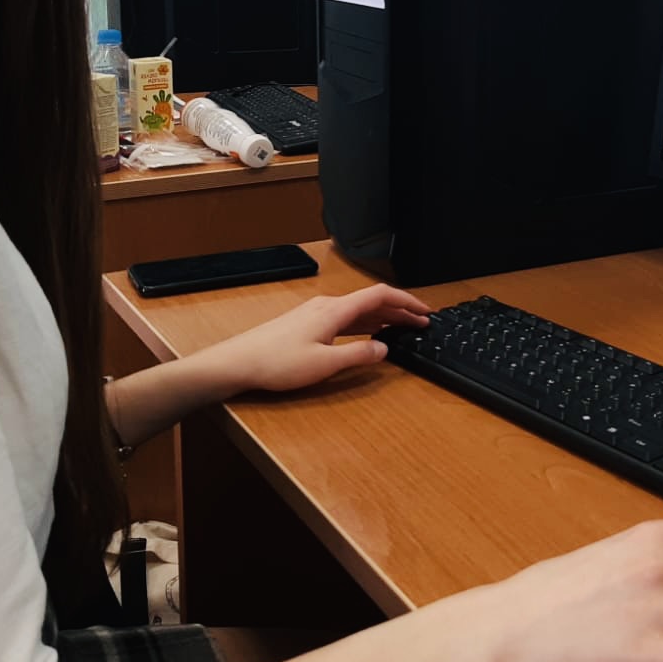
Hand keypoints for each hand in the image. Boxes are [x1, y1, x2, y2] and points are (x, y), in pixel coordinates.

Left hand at [197, 283, 430, 395]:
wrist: (237, 363)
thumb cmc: (276, 363)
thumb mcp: (324, 365)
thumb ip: (357, 356)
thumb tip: (384, 349)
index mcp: (334, 311)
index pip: (380, 296)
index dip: (406, 302)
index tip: (425, 312)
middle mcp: (326, 306)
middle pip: (371, 301)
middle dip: (399, 310)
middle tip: (420, 323)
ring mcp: (315, 313)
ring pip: (358, 310)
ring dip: (382, 317)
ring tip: (401, 328)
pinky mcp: (306, 323)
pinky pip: (345, 317)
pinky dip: (364, 323)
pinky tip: (366, 335)